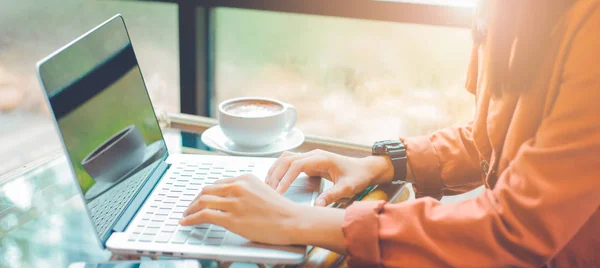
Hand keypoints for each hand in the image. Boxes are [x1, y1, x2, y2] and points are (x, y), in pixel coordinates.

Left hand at [180, 174, 300, 244]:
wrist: (292, 220)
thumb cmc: (282, 210)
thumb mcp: (263, 191)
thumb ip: (246, 192)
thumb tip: (232, 199)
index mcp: (245, 178)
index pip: (218, 183)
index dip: (206, 192)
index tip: (201, 199)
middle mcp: (237, 187)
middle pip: (207, 190)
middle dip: (195, 200)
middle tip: (190, 207)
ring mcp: (234, 202)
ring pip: (202, 201)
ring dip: (190, 209)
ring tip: (186, 215)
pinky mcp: (231, 218)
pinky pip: (203, 215)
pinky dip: (191, 218)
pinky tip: (186, 222)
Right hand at [265, 149, 393, 205]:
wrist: (365, 169)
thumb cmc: (357, 176)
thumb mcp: (347, 188)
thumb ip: (332, 195)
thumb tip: (317, 206)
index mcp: (322, 158)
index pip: (297, 165)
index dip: (286, 178)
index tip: (280, 191)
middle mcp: (314, 154)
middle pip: (287, 160)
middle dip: (276, 174)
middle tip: (269, 190)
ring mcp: (311, 156)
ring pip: (286, 158)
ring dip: (276, 169)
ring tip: (268, 185)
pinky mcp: (309, 162)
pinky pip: (290, 162)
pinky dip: (280, 169)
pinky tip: (276, 180)